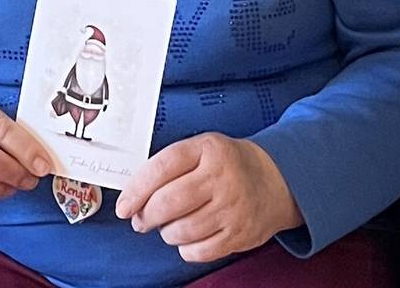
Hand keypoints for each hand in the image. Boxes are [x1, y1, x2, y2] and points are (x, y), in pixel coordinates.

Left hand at [114, 133, 300, 263]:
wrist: (276, 180)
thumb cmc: (229, 165)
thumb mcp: (203, 148)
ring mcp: (233, 208)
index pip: (162, 167)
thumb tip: (133, 195)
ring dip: (166, 232)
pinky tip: (188, 237)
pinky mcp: (240, 234)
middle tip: (141, 219)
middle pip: (168, 203)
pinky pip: (198, 251)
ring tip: (170, 224)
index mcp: (209, 149)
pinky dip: (185, 248)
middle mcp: (223, 177)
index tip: (123, 205)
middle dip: (146, 216)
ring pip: (181, 230)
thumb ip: (170, 165)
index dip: (136, 189)